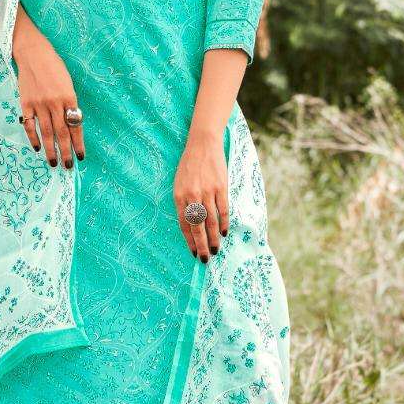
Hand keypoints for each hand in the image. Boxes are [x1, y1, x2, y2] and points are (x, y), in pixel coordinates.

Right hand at [13, 13, 84, 168]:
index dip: (79, 143)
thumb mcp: (68, 84)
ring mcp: (39, 104)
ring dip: (51, 150)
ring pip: (46, 132)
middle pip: (62, 133)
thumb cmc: (54, 67)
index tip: (81, 156)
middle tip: (68, 166)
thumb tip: (71, 125)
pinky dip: (33, 137)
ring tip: (54, 163)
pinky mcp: (26, 103)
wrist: (33, 54)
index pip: (75, 127)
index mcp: (69, 98)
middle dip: (66, 151)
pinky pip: (29, 125)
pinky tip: (37, 148)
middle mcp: (55, 103)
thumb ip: (69, 104)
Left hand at [174, 129, 228, 259]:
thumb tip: (190, 224)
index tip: (193, 253)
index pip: (184, 224)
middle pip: (197, 226)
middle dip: (201, 245)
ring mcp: (207, 192)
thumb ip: (184, 203)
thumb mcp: (180, 183)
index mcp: (179, 196)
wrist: (203, 144)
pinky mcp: (220, 187)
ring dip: (213, 238)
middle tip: (205, 259)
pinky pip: (223, 209)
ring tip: (215, 250)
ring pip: (210, 221)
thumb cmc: (190, 166)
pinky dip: (224, 222)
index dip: (189, 240)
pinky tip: (223, 233)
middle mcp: (192, 196)